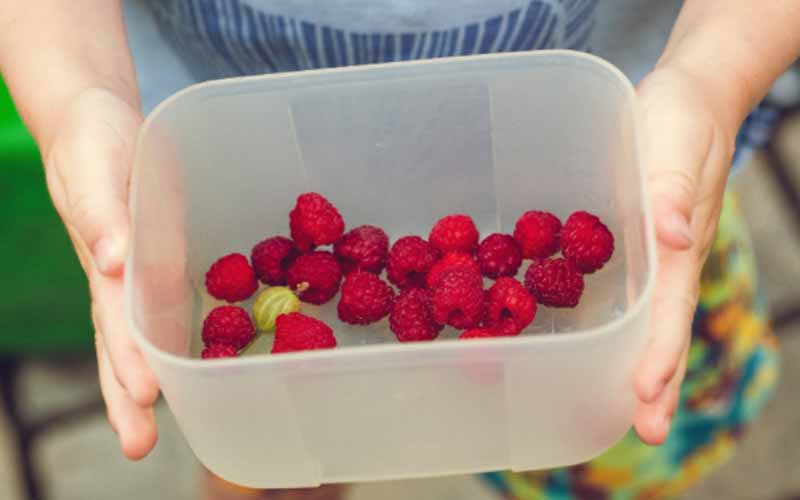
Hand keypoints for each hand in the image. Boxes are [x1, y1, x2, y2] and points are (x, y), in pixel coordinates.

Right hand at [45, 87, 159, 458]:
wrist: (100, 124)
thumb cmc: (90, 144)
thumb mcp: (93, 169)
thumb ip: (100, 215)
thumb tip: (112, 264)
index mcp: (103, 264)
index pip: (114, 324)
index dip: (126, 362)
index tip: (142, 398)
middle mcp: (122, 282)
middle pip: (124, 348)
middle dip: (128, 397)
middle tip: (139, 447)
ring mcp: (142, 276)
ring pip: (148, 337)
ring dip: (158, 381)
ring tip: (162, 428)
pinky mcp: (165, 260)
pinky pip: (174, 306)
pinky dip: (185, 339)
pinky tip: (202, 366)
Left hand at [632, 67, 734, 444]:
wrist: (689, 97)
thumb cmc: (680, 117)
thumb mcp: (672, 145)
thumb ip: (670, 190)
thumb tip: (670, 238)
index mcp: (679, 245)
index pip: (670, 312)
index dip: (658, 355)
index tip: (643, 395)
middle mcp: (670, 261)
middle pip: (664, 331)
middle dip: (657, 383)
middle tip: (645, 434)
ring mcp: (658, 256)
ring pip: (650, 321)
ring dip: (641, 367)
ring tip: (630, 413)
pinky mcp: (640, 243)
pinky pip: (634, 296)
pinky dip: (626, 331)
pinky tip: (606, 348)